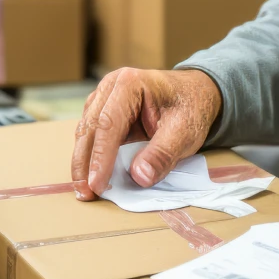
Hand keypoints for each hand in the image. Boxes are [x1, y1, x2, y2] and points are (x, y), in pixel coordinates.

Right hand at [71, 68, 222, 199]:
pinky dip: (90, 156)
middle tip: (85, 193)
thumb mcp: (184, 132)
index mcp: (130, 84)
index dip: (101, 157)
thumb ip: (162, 154)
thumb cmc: (190, 108)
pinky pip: (92, 134)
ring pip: (86, 131)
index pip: (108, 124)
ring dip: (83, 161)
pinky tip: (92, 175)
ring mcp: (104, 97)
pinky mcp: (103, 110)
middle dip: (84, 163)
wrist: (196, 93)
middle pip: (90, 127)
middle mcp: (111, 87)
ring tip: (85, 190)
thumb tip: (139, 177)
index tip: (97, 185)